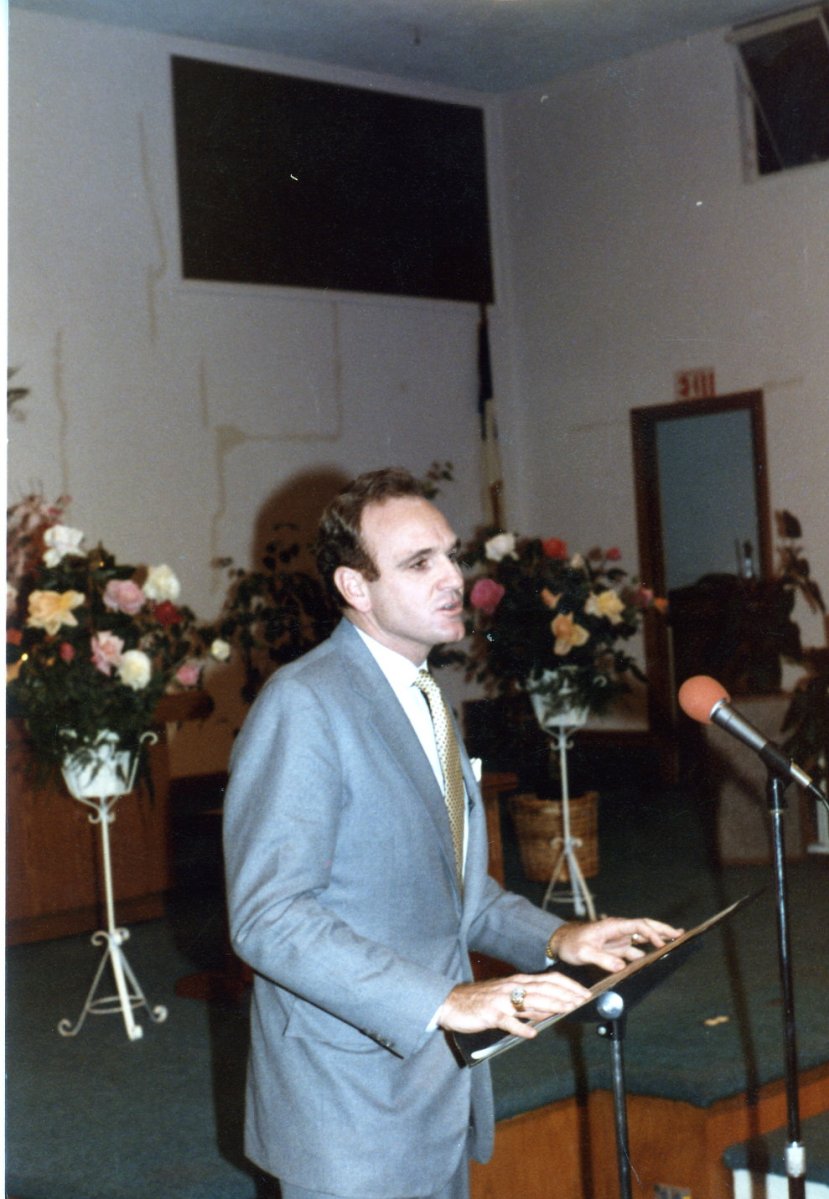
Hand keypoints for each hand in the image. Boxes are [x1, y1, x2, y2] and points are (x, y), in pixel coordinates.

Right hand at [435, 971, 592, 1040]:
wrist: (452, 1002)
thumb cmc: (482, 1001)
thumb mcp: (508, 998)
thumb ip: (529, 1004)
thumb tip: (552, 1009)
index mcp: (518, 982)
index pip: (549, 979)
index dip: (568, 985)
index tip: (584, 992)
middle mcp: (512, 988)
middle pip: (543, 988)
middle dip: (565, 994)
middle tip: (582, 1001)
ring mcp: (501, 1001)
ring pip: (529, 1001)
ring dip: (549, 1005)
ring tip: (566, 1010)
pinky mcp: (490, 1015)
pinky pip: (507, 1022)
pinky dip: (520, 1028)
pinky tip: (531, 1034)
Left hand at [550, 916, 683, 974]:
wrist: (561, 942)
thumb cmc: (571, 943)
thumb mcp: (583, 952)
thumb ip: (601, 958)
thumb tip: (621, 966)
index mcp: (613, 926)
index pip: (638, 926)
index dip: (652, 933)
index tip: (662, 944)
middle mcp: (619, 930)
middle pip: (645, 927)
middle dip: (663, 930)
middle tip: (682, 934)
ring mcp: (619, 939)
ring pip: (643, 938)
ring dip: (658, 941)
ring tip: (676, 945)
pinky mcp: (617, 948)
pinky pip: (636, 949)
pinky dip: (647, 952)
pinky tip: (656, 959)